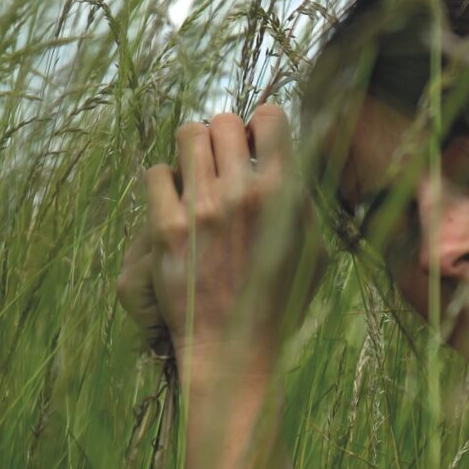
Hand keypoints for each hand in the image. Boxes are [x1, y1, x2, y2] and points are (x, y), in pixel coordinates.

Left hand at [121, 103, 323, 376]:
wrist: (234, 349)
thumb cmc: (279, 303)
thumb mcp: (313, 251)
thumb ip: (303, 201)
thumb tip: (288, 159)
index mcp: (283, 195)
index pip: (269, 118)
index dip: (261, 127)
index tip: (255, 147)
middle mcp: (241, 195)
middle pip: (223, 121)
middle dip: (223, 136)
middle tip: (222, 161)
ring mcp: (201, 210)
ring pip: (186, 136)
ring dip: (191, 150)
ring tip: (195, 174)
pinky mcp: (165, 229)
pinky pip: (155, 172)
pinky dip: (163, 181)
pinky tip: (174, 202)